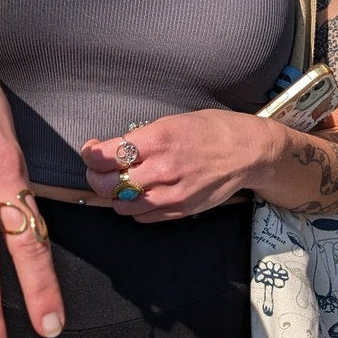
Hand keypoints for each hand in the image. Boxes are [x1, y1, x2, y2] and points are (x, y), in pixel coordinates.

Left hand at [80, 109, 261, 222]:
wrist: (248, 152)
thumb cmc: (211, 130)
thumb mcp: (172, 121)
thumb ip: (142, 138)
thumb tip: (113, 150)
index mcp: (157, 139)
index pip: (106, 155)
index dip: (90, 154)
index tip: (91, 150)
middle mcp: (162, 169)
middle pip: (107, 184)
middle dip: (95, 176)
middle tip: (98, 168)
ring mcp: (172, 194)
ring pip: (122, 205)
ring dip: (114, 195)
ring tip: (120, 182)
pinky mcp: (181, 210)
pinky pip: (143, 217)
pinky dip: (134, 207)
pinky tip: (141, 193)